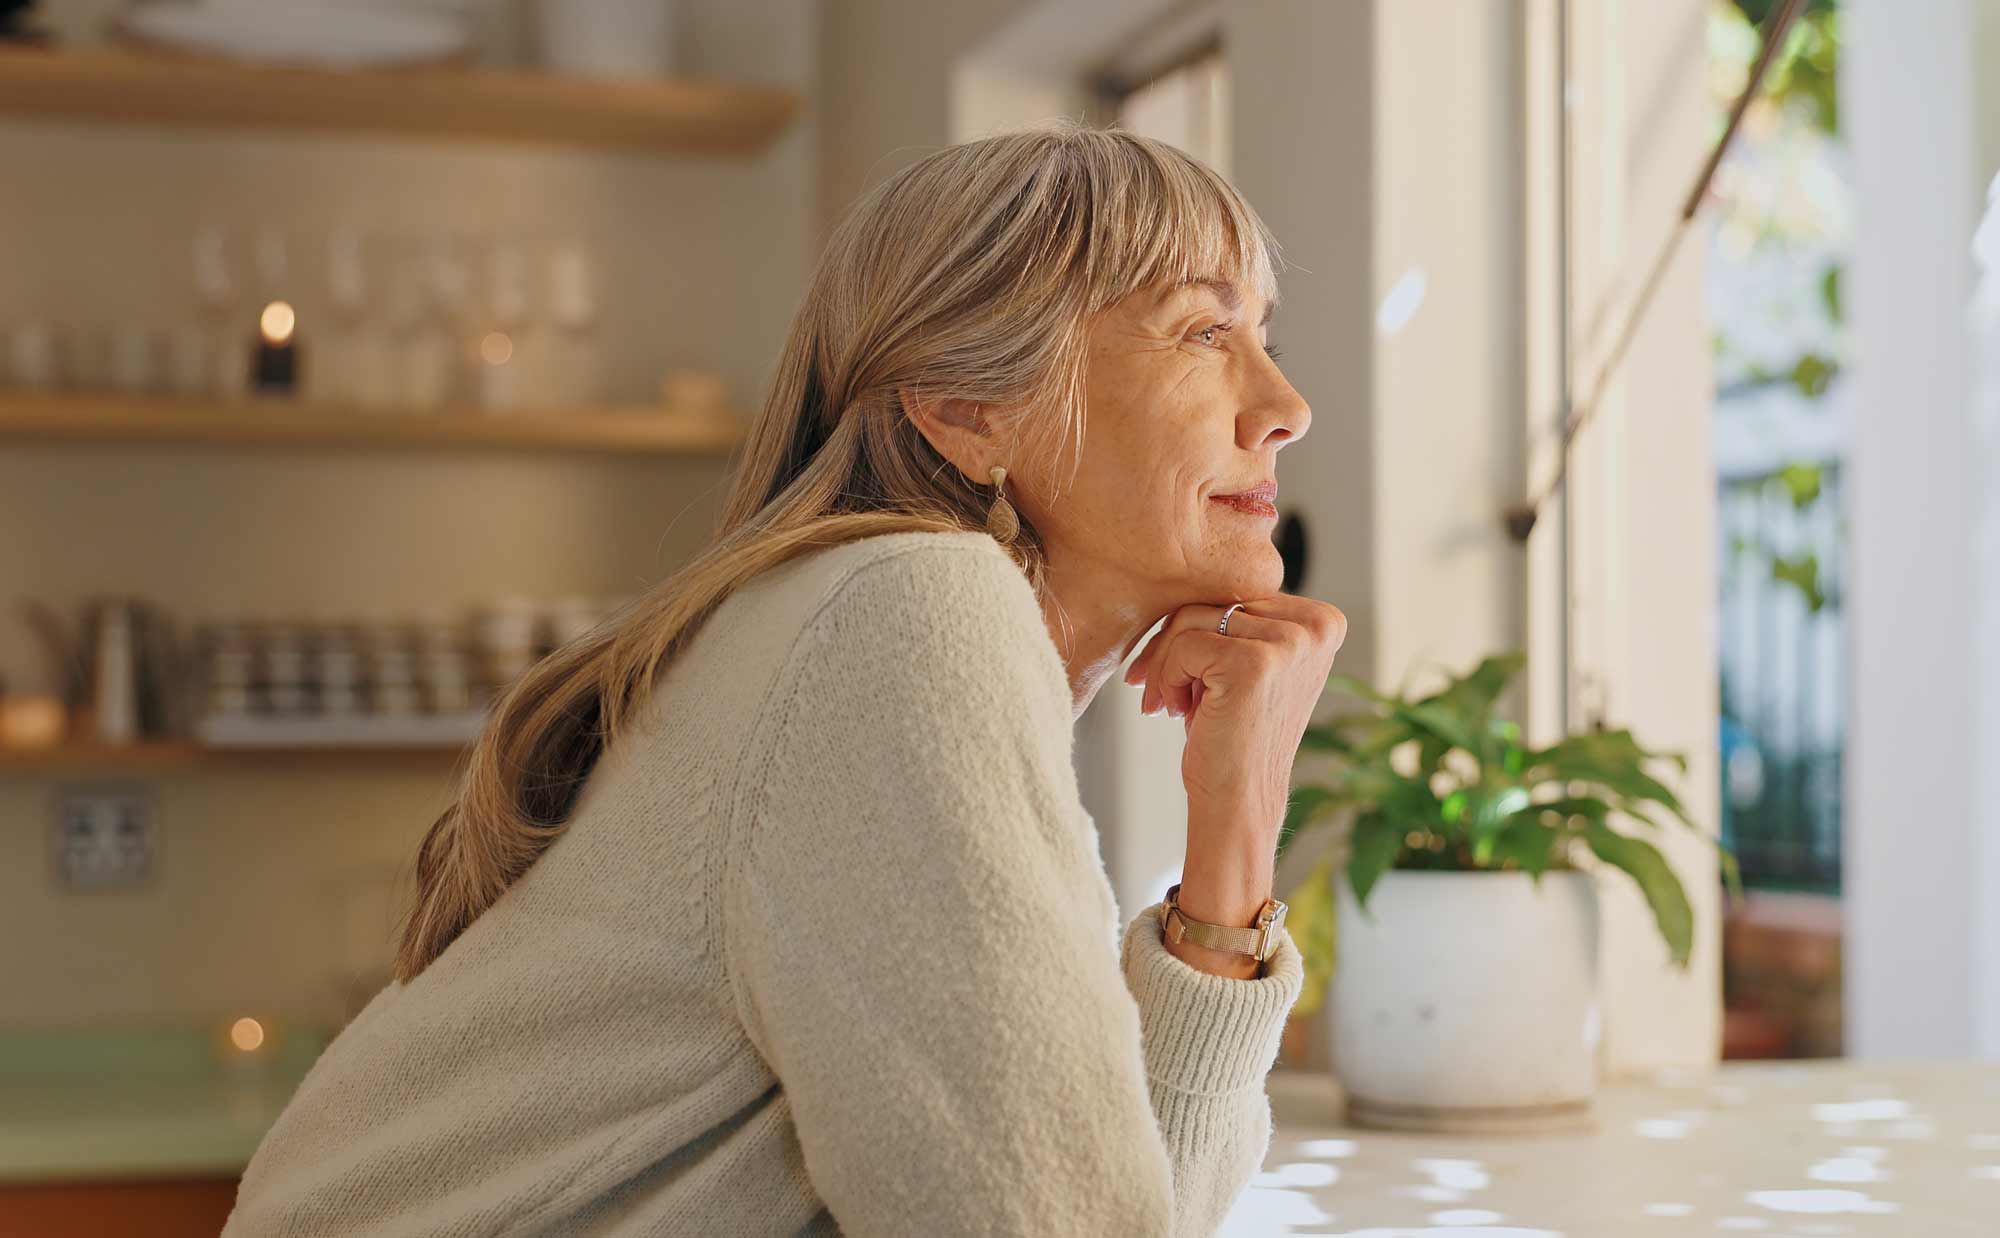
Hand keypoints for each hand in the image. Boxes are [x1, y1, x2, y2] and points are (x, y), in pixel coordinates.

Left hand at [1122, 594, 1347, 924]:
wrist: (1237, 801)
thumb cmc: (1232, 734)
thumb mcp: (1248, 664)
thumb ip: (1240, 618)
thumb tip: (1186, 565)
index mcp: (1323, 620)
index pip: (1237, 592)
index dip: (1197, 628)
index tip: (1180, 673)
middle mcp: (1317, 625)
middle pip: (1214, 599)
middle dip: (1174, 645)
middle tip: (1162, 692)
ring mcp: (1290, 642)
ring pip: (1192, 618)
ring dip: (1167, 663)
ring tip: (1172, 705)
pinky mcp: (1255, 662)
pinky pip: (1183, 643)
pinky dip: (1166, 677)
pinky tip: (1175, 711)